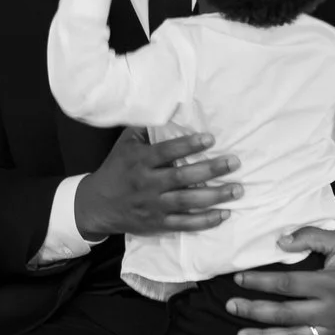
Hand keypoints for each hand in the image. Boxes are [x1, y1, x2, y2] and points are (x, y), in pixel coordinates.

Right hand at [73, 127, 241, 236]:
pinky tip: (224, 214)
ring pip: (187, 201)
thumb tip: (169, 110)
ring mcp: (153, 205)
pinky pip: (184, 224)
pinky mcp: (157, 224)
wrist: (97, 205)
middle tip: (234, 162)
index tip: (210, 138)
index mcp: (139, 161)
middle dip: (210, 169)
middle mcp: (147, 183)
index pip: (166, 152)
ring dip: (215, 196)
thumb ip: (145, 129)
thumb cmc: (116, 169)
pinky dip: (205, 220)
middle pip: (182, 177)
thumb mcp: (125, 145)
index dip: (188, 145)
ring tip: (237, 189)